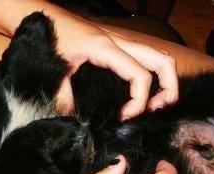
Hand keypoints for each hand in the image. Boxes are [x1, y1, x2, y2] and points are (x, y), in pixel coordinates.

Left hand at [48, 10, 178, 118]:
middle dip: (169, 87)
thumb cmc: (51, 37)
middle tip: (157, 109)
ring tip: (155, 103)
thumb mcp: (56, 69)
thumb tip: (73, 118)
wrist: (44, 16)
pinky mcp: (116, 44)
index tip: (125, 117)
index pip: (139, 75)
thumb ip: (64, 95)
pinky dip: (152, 73)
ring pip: (158, 56)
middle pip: (162, 61)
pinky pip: (144, 56)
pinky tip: (142, 90)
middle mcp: (119, 42)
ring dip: (165, 79)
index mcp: (106, 49)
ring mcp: (120, 41)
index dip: (139, 101)